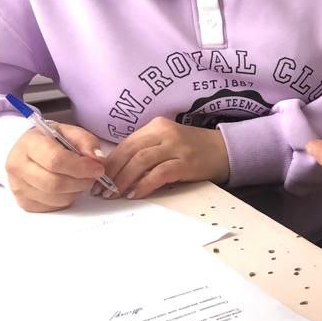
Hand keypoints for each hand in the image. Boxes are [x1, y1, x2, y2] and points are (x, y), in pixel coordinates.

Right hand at [6, 122, 106, 212]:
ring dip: (76, 191)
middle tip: (94, 176)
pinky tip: (69, 187)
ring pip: (55, 198)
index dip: (81, 167)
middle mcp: (17, 166)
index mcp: (28, 144)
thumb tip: (97, 159)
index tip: (98, 168)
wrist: (28, 150)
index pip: (56, 160)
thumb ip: (85, 141)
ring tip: (82, 179)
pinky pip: (52, 207)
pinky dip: (67, 199)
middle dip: (82, 182)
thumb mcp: (69, 131)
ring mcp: (18, 186)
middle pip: (55, 183)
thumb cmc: (50, 140)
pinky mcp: (24, 202)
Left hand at [103, 117, 229, 199]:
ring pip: (140, 161)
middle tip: (100, 190)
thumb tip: (116, 171)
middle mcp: (164, 132)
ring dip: (123, 180)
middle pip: (129, 151)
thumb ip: (146, 151)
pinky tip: (135, 194)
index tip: (96, 179)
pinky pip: (159, 173)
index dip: (108, 162)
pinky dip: (144, 184)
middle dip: (111, 173)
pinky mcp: (186, 162)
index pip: (125, 144)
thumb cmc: (193, 149)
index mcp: (156, 126)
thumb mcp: (167, 143)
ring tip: (113, 194)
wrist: (225, 150)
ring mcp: (176, 146)